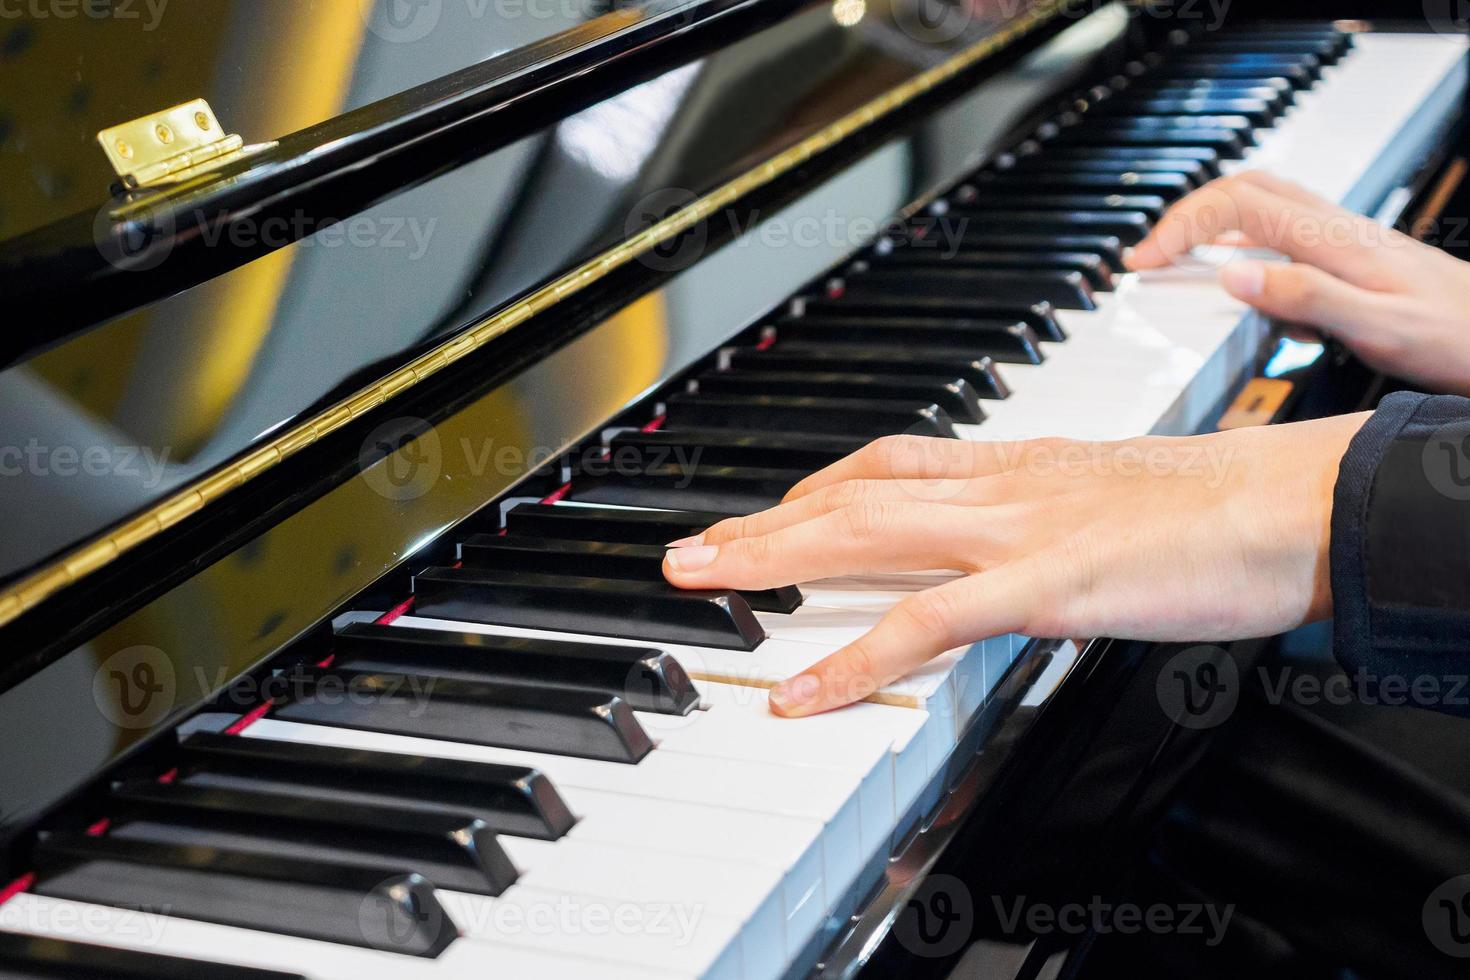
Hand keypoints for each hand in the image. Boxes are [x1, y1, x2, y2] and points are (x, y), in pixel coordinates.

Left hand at [663, 415, 1366, 716]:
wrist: (1294, 502)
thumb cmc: (1218, 509)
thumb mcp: (1110, 500)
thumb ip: (1049, 518)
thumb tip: (1013, 550)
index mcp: (1018, 468)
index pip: (889, 464)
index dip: (816, 488)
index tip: (770, 512)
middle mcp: (1001, 489)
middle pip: (850, 496)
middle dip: (760, 523)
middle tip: (689, 549)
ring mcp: (1017, 532)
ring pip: (865, 536)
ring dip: (771, 559)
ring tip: (702, 581)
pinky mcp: (1046, 583)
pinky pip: (928, 623)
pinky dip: (855, 659)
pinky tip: (803, 693)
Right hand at [1127, 170, 1469, 395]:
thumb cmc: (1453, 336)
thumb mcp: (1378, 327)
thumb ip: (1305, 298)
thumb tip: (1234, 276)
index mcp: (1334, 240)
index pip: (1237, 206)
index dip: (1181, 227)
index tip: (1145, 261)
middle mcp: (1335, 230)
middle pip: (1243, 190)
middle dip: (1185, 215)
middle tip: (1149, 254)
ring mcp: (1342, 240)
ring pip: (1260, 207)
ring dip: (1211, 226)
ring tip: (1177, 260)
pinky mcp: (1347, 257)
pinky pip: (1282, 237)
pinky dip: (1243, 251)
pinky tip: (1240, 281)